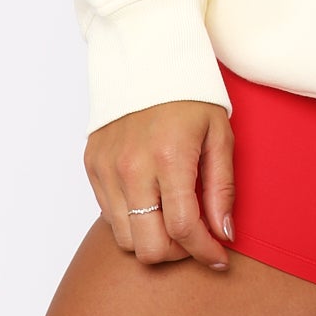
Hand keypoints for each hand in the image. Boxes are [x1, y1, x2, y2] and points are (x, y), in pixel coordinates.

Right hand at [85, 100, 234, 270]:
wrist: (147, 57)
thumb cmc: (191, 95)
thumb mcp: (220, 135)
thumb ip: (222, 188)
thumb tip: (223, 233)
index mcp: (169, 157)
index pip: (183, 229)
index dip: (205, 252)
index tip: (219, 258)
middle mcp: (131, 167)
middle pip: (148, 247)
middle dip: (177, 254)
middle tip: (195, 239)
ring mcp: (106, 168)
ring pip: (125, 238)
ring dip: (153, 239)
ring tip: (174, 219)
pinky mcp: (92, 166)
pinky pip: (109, 215)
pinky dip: (133, 219)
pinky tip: (152, 201)